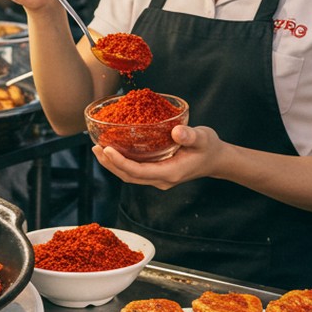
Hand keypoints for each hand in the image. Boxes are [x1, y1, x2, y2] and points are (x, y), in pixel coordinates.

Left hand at [93, 123, 225, 188]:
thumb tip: (177, 131)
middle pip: (128, 176)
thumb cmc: (209, 147)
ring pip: (129, 175)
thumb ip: (191, 136)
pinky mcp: (156, 173)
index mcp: (170, 172)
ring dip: (112, 164)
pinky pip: (134, 171)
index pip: (138, 171)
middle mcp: (161, 179)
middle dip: (110, 164)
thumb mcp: (203, 138)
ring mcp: (158, 178)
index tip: (106, 149)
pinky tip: (113, 150)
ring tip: (98, 149)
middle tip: (95, 147)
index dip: (120, 162)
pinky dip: (121, 162)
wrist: (216, 159)